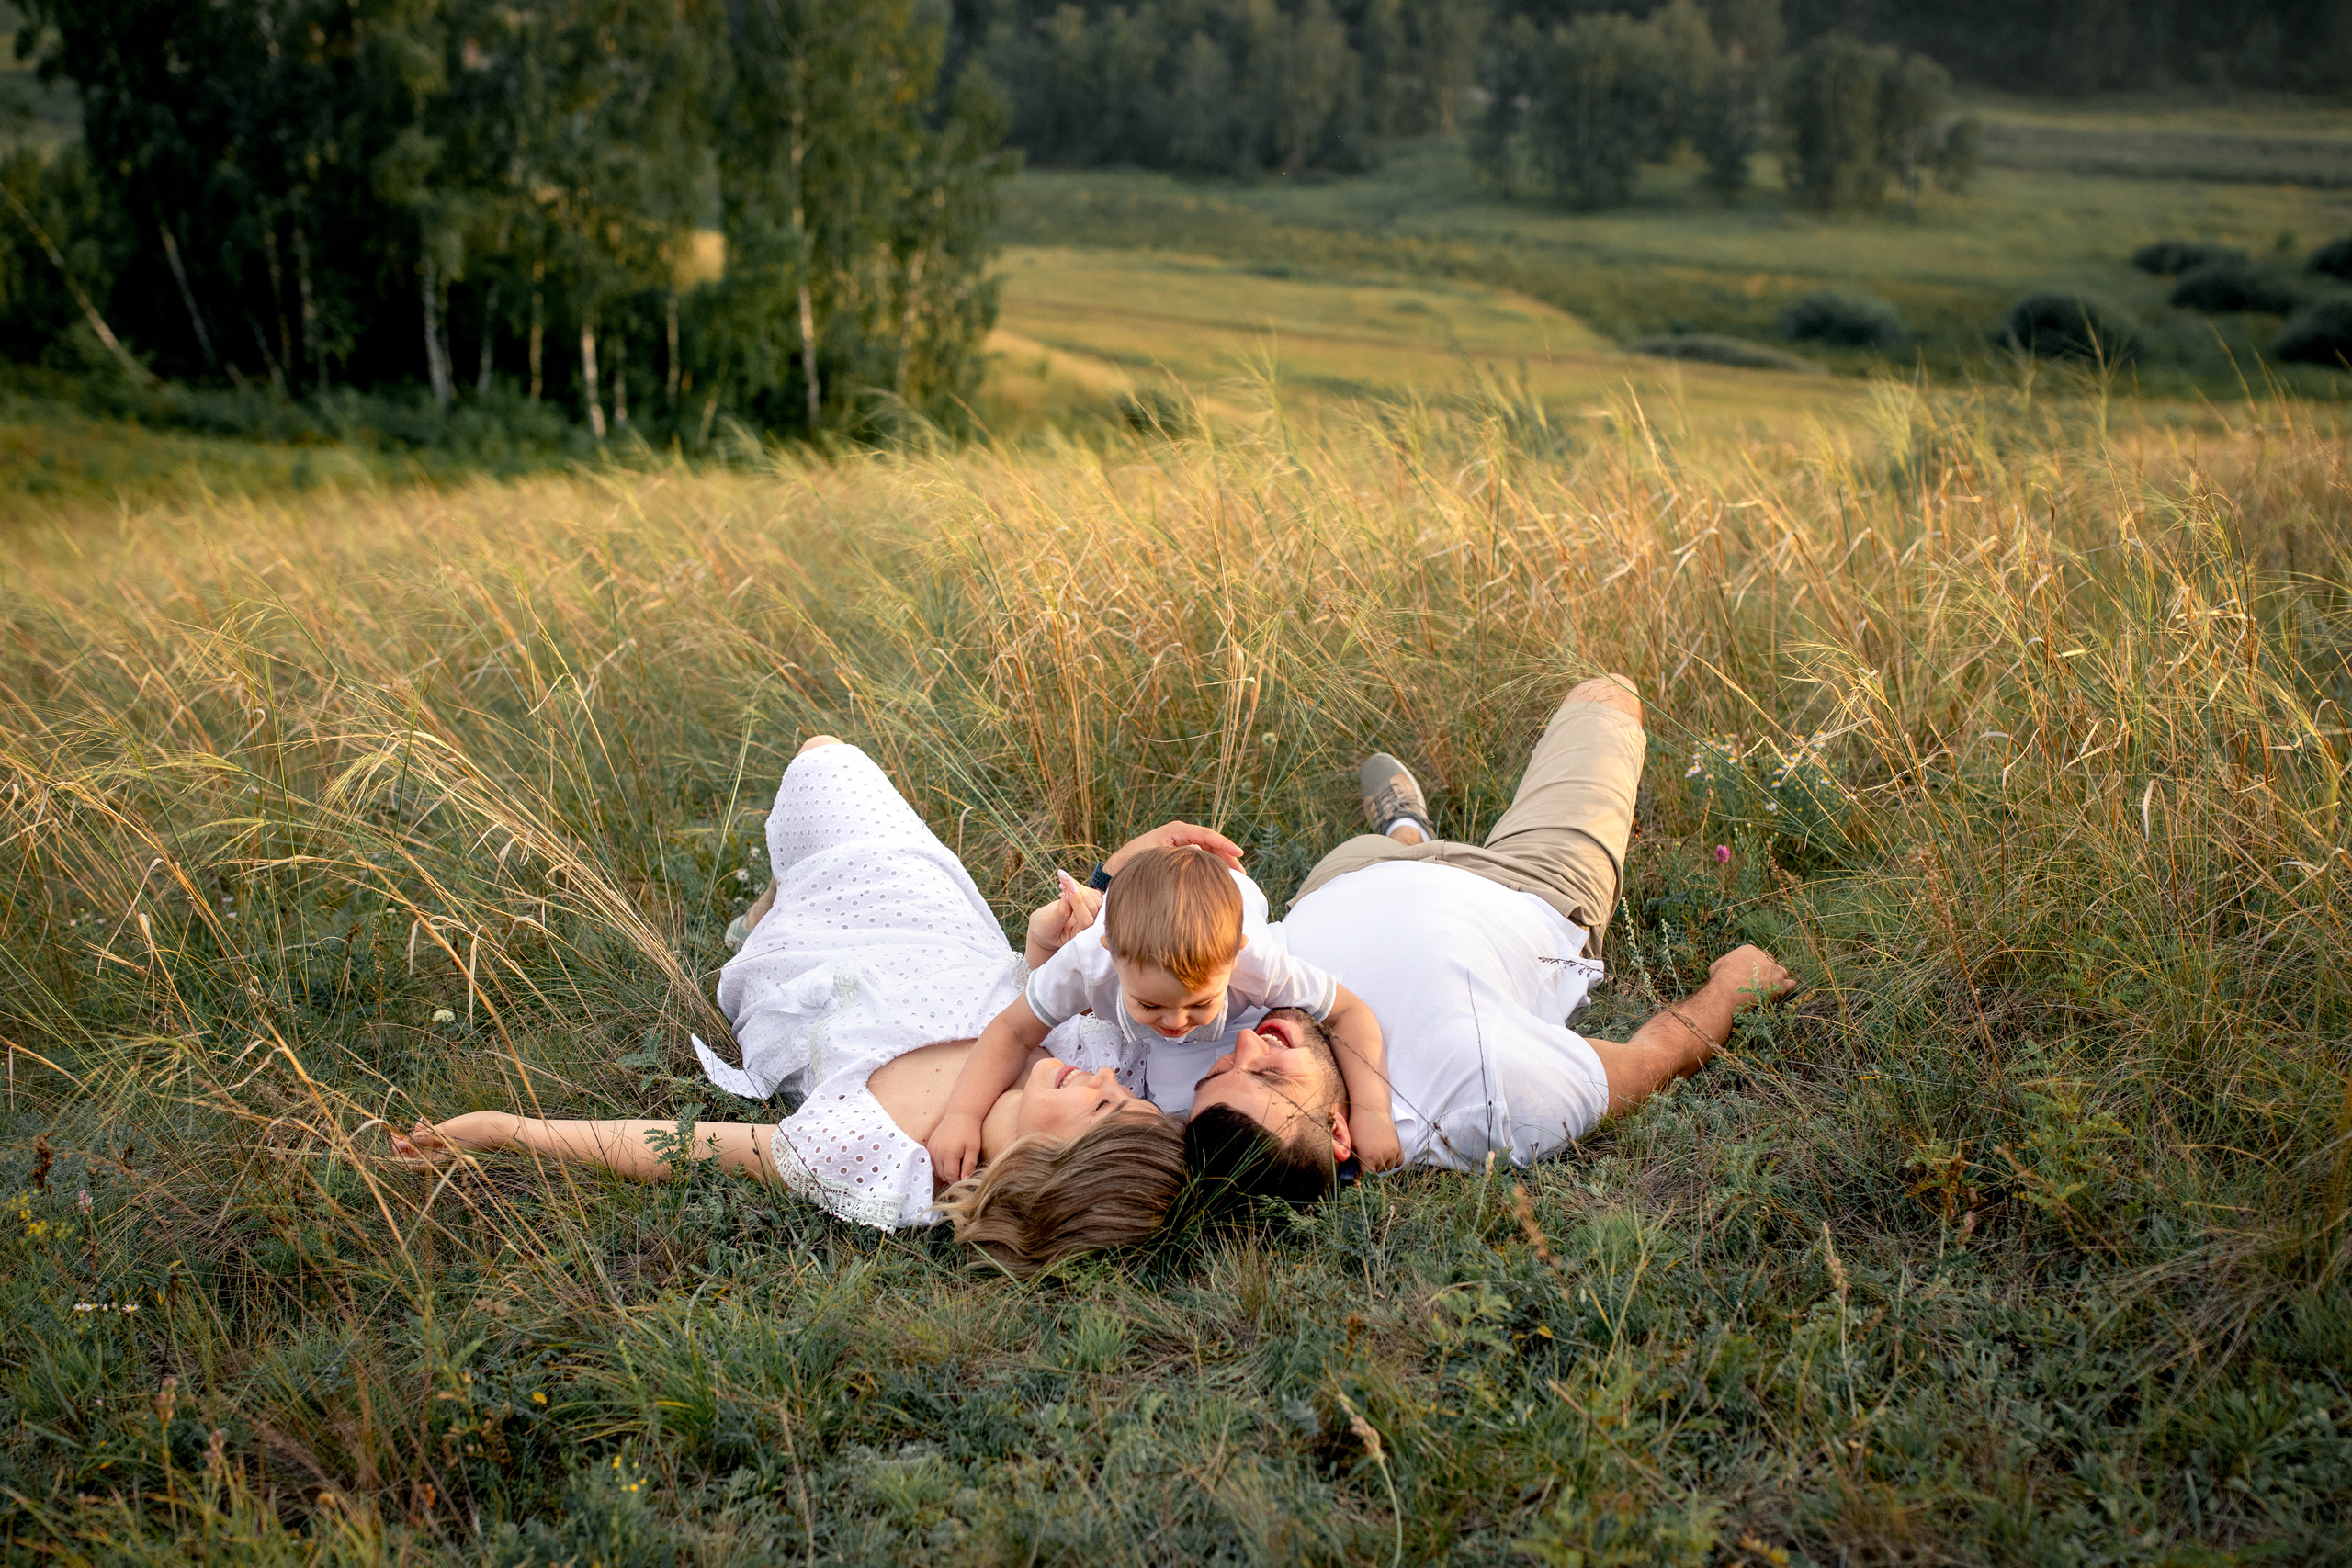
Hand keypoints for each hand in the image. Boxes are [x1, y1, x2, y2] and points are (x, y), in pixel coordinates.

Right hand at [925, 1112, 985, 1184]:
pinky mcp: (928, 1146)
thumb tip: (965, 1181)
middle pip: (943, 1176)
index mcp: (949, 1155)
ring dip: (945, 1172)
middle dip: (953, 1177)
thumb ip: (969, 1166)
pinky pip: (932, 1163)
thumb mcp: (974, 1149)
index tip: (966, 1177)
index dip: (959, 1181)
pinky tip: (949, 1159)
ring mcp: (931, 1150)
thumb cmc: (969, 1132)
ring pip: (936, 1171)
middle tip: (963, 1170)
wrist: (959, 1115)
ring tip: (956, 1163)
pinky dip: (939, 1165)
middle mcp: (937, 1153)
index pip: (951, 1177)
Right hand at [1026, 872, 1103, 954]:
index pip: (1086, 920)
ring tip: (1063, 880)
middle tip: (1063, 877)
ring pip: (1095, 898)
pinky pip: (1093, 893)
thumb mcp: (1047, 925)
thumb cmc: (1044, 930)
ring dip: (1079, 886)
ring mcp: (1093, 917)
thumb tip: (1069, 895)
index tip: (1067, 886)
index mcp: (1079, 937)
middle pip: (1093, 907)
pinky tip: (1067, 885)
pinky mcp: (1092, 907)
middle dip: (1078, 890)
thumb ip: (1060, 913)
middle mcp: (1090, 928)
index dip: (1078, 902)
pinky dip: (1081, 886)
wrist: (1045, 929)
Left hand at [1103, 820, 1243, 875]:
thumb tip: (1200, 858)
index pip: (1207, 835)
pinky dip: (1210, 865)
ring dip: (1221, 861)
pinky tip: (1218, 877)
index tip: (1239, 854)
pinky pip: (1200, 857)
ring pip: (1207, 850)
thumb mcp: (1158, 857)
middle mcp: (1180, 834)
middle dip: (1227, 855)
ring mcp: (1180, 843)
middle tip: (1241, 871)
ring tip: (1235, 876)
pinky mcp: (1178, 853)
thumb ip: (1179, 856)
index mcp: (1176, 831)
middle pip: (1211, 842)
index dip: (1225, 845)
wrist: (1118, 867)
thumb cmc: (1134, 861)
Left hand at [1349, 1114, 1404, 1174]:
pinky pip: (1398, 1162)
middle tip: (1365, 1157)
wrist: (1372, 1110)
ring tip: (1374, 1153)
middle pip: (1377, 1173)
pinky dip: (1393, 1161)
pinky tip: (1386, 1154)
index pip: (1367, 1177)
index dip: (1362, 1177)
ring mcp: (1392, 1152)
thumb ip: (1355, 1162)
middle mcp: (1382, 1157)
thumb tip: (1356, 1175)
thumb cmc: (1358, 1126)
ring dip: (1381, 1165)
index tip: (1360, 1173)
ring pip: (1387, 1168)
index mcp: (1368, 1158)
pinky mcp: (1399, 1147)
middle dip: (1371, 1169)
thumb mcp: (1352, 1145)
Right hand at [1708, 945, 1793, 1005]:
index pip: (1758, 955)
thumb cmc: (1721, 977)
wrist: (1730, 989)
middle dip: (1768, 970)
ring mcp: (1775, 971)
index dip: (1756, 964)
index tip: (1753, 972)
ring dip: (1779, 978)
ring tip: (1774, 985)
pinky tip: (1785, 989)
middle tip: (1762, 979)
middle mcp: (1765, 957)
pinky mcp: (1781, 984)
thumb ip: (1724, 964)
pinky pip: (1790, 984)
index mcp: (1751, 950)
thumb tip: (1719, 968)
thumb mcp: (1717, 965)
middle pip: (1771, 962)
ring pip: (1782, 972)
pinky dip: (1788, 986)